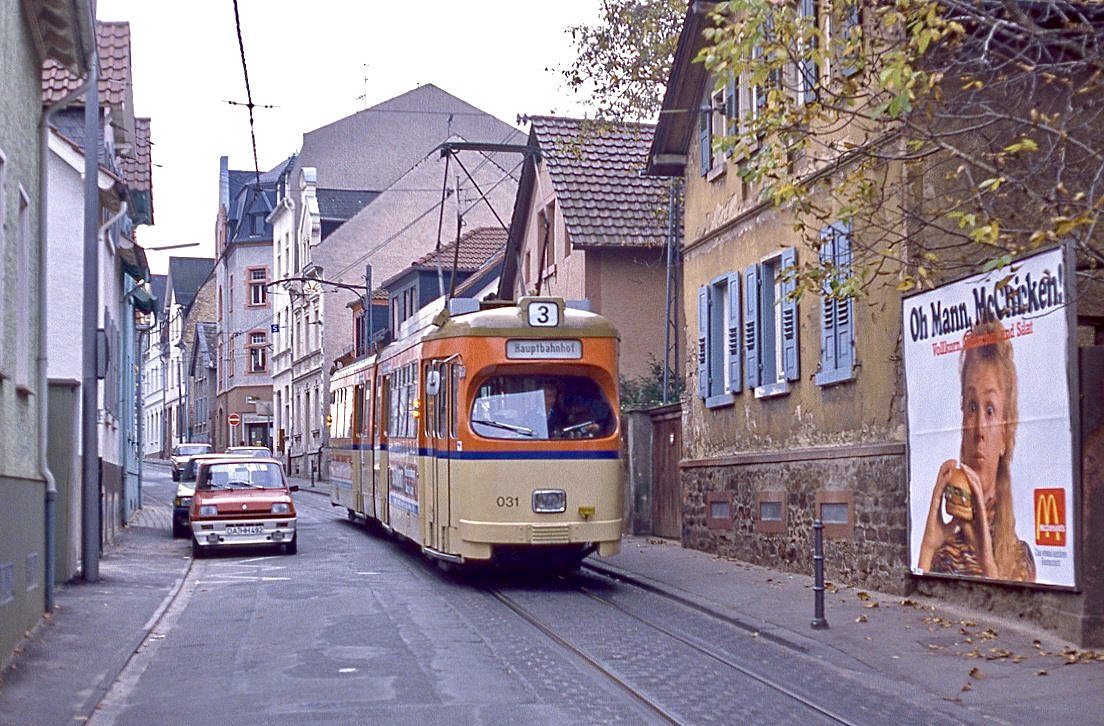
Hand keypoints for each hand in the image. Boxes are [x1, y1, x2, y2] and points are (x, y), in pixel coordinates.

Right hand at [917, 459, 957, 570]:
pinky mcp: (934, 506)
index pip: (944, 487)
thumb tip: (965, 514)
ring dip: (945, 472)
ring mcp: (934, 502)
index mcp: (939, 505)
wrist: (932, 544)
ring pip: (939, 483)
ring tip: (951, 462)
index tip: (954, 468)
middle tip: (953, 460)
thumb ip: (957, 518)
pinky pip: (939, 491)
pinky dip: (944, 482)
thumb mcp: (952, 525)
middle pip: (940, 482)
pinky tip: (949, 474)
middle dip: (946, 470)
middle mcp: (936, 501)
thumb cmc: (939, 536)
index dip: (948, 477)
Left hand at [957, 463, 998, 577]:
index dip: (967, 480)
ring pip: (978, 490)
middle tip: (963, 464)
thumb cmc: (976, 540)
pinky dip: (975, 489)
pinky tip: (971, 481)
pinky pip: (979, 499)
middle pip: (975, 487)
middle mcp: (980, 507)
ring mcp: (982, 510)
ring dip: (972, 477)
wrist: (983, 551)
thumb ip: (962, 516)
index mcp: (975, 509)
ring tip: (965, 467)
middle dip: (969, 475)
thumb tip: (955, 509)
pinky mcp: (983, 514)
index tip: (961, 470)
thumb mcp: (965, 524)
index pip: (971, 491)